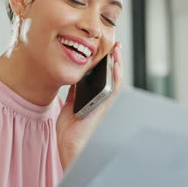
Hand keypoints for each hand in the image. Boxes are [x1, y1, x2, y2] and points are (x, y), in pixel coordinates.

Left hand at [56, 42, 122, 170]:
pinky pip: (113, 88)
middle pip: (111, 75)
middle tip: (113, 44)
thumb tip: (74, 76)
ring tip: (116, 49)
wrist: (70, 144)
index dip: (105, 62)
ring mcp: (105, 102)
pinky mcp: (104, 106)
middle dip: (113, 59)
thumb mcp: (71, 103)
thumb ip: (75, 91)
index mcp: (93, 97)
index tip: (104, 48)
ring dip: (117, 64)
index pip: (102, 76)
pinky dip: (116, 75)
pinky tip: (115, 64)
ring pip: (115, 79)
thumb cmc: (70, 128)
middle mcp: (102, 99)